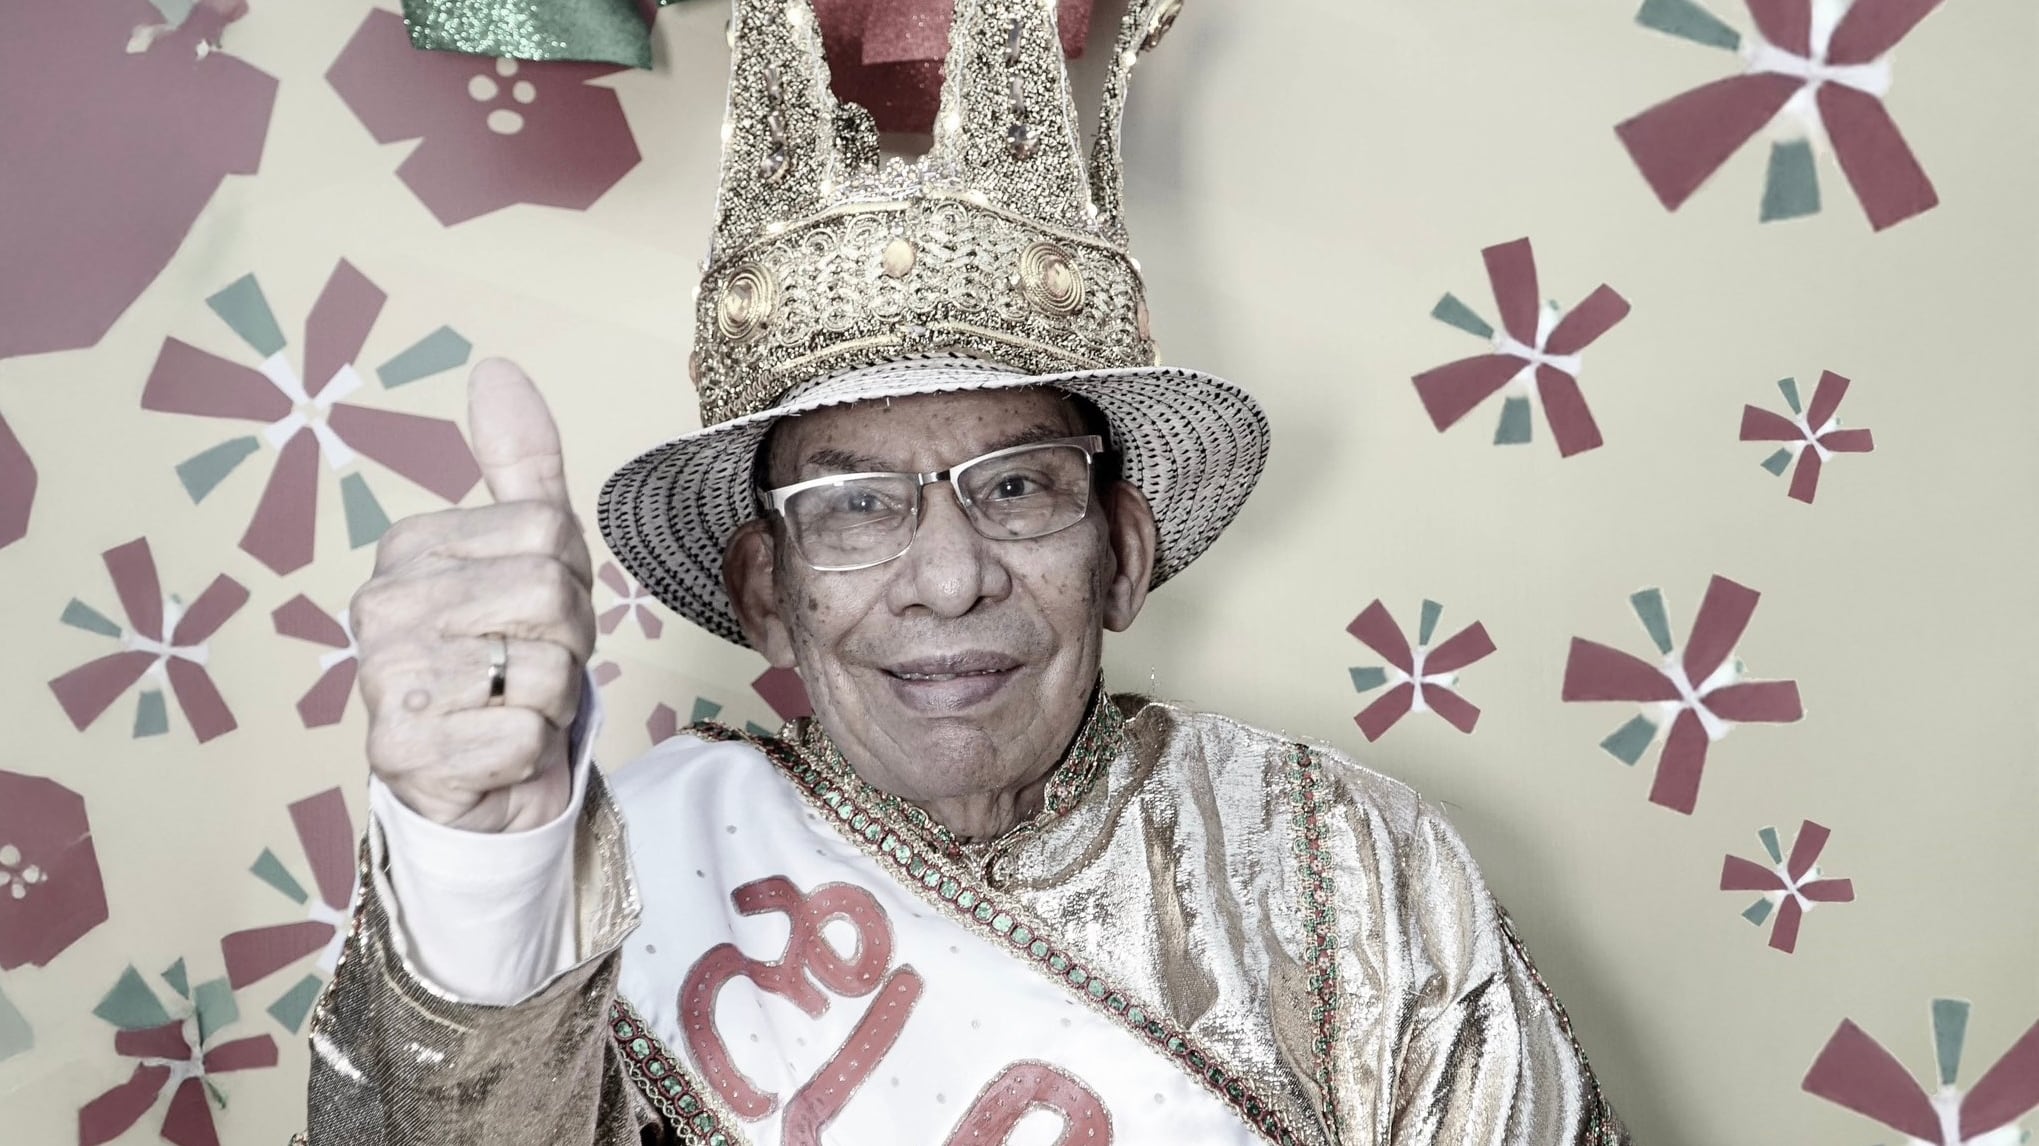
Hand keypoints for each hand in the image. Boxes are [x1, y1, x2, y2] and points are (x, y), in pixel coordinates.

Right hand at [351, 359, 595, 832]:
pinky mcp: (403, 756)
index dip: (572, 581)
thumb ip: (519, 464)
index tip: (535, 616)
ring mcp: (383, 683)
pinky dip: (530, 752)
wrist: (484, 779)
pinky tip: (494, 752)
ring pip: (546, 669)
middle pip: (552, 595)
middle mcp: (379, 608)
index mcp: (408, 548)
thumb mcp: (532, 550)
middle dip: (569, 642)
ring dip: (553, 701)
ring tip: (511, 708)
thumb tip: (495, 368)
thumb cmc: (510, 657)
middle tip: (529, 667)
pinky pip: (525, 736)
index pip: (551, 533)